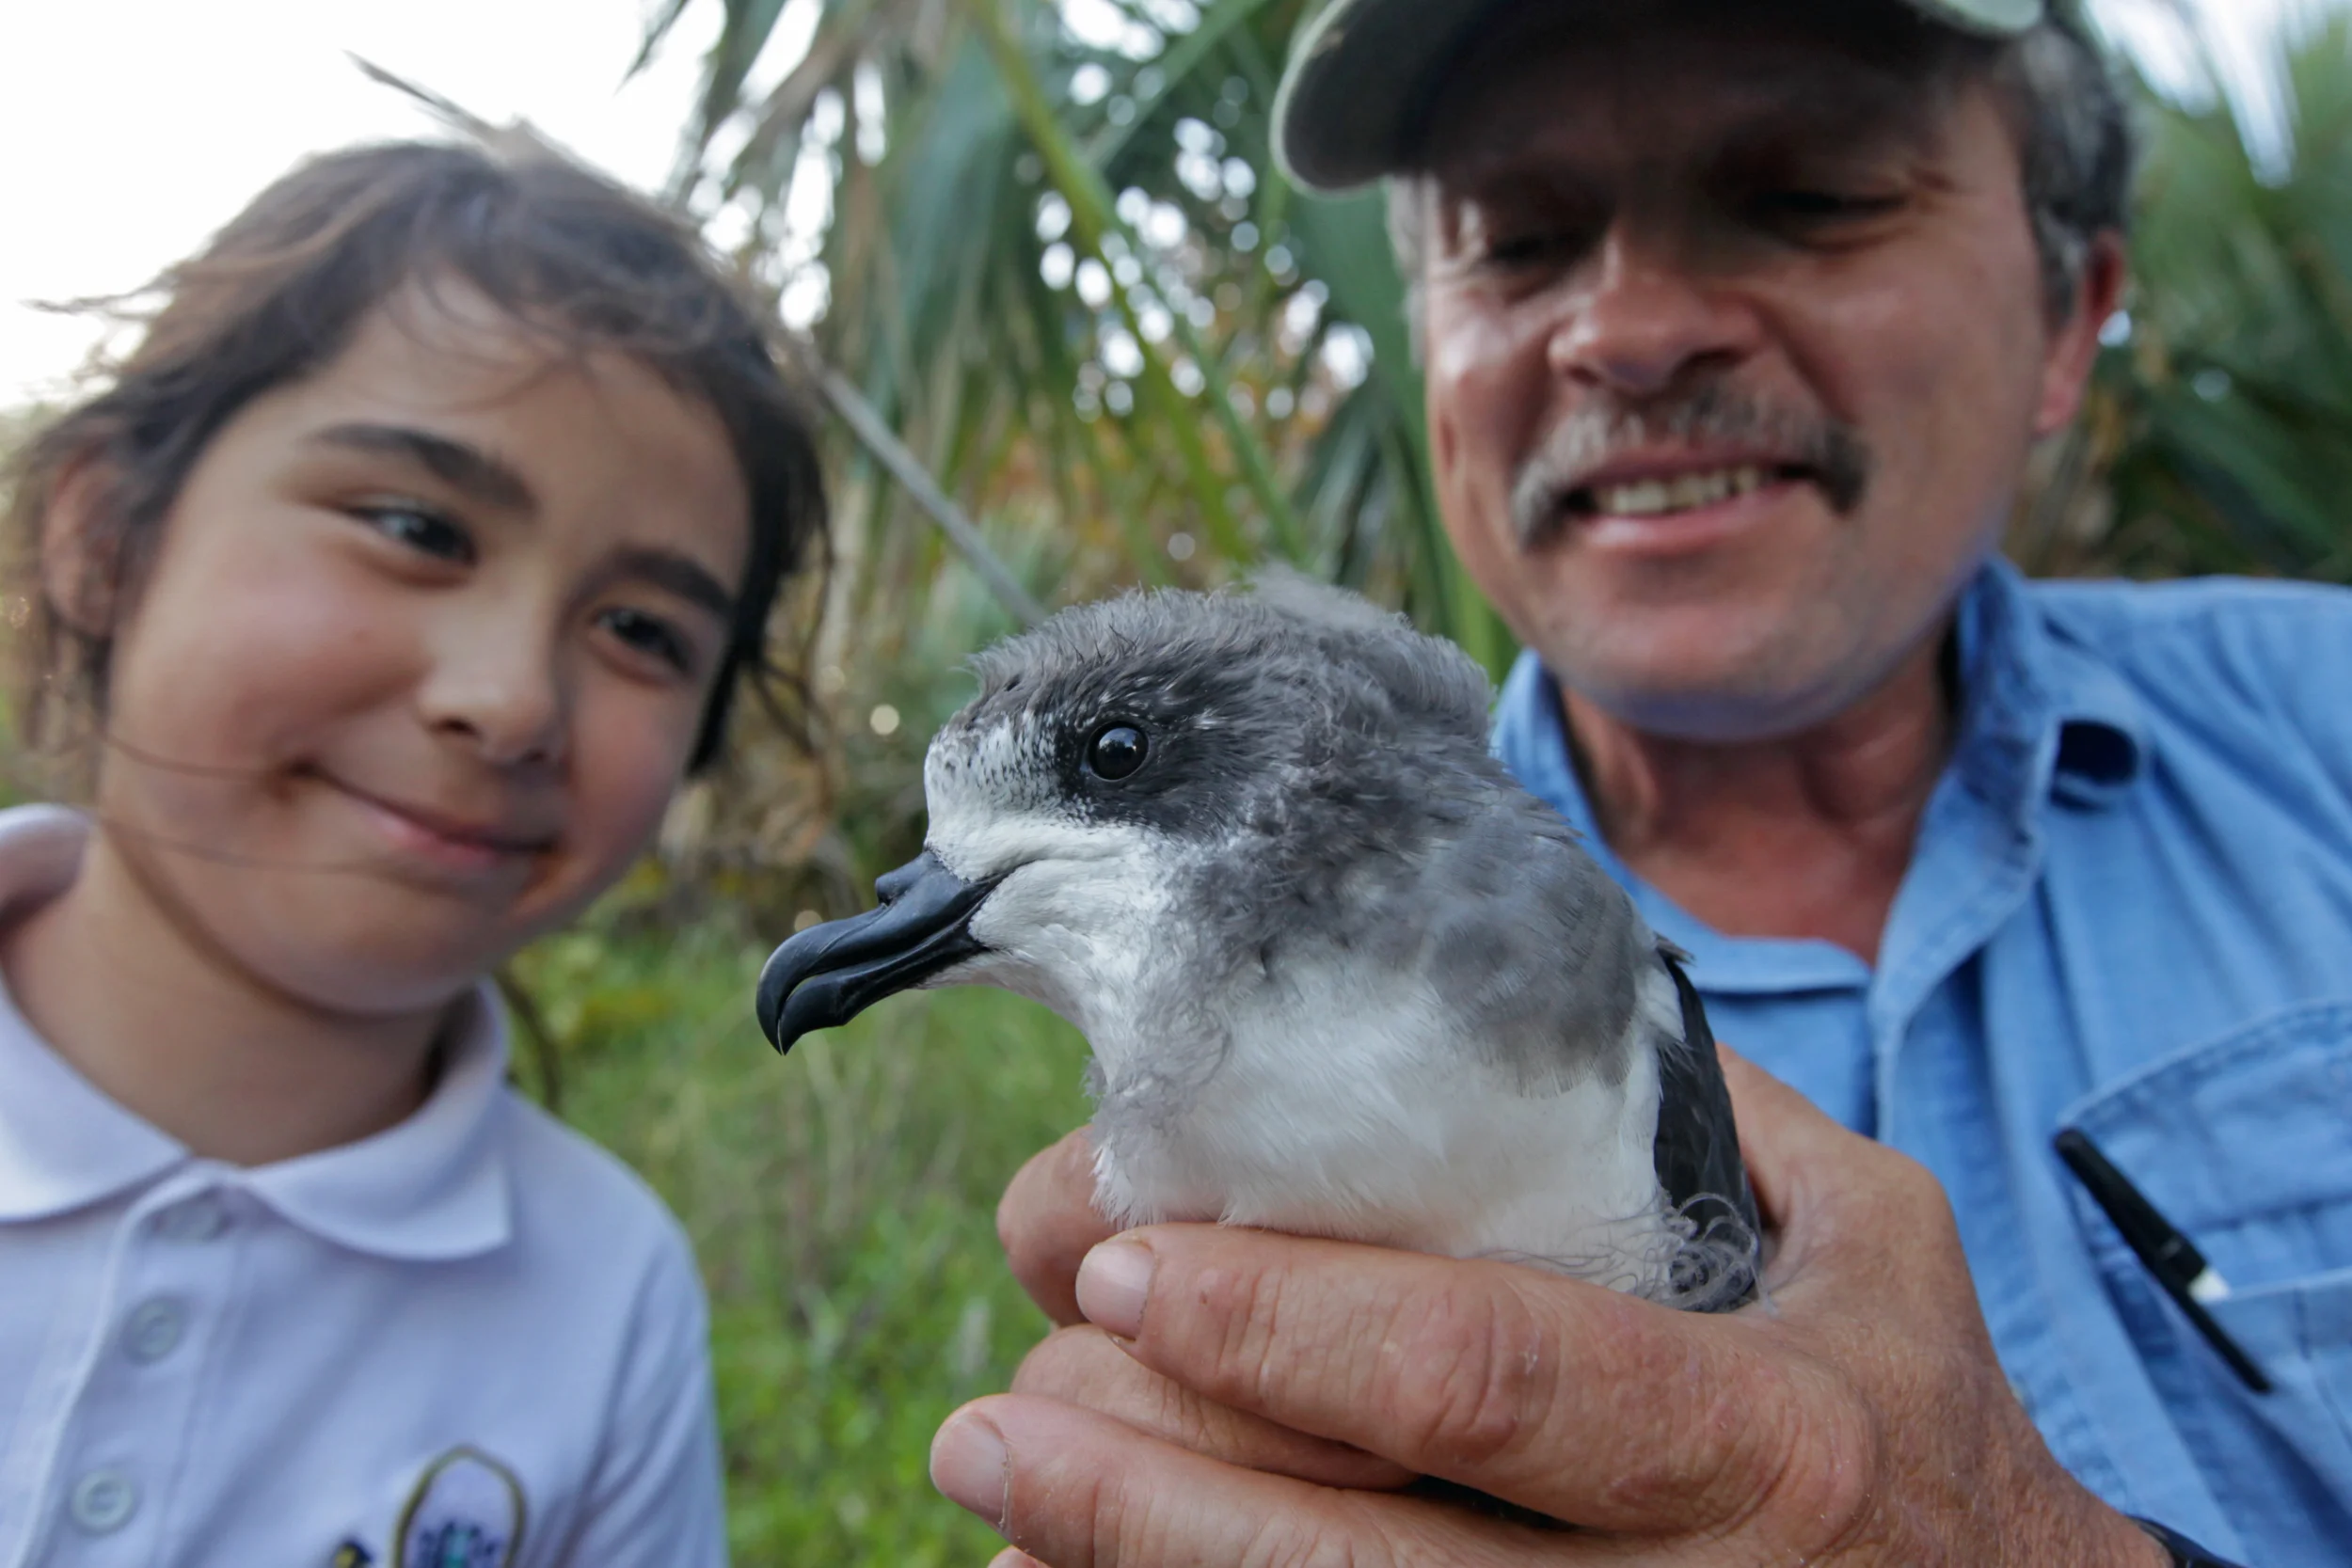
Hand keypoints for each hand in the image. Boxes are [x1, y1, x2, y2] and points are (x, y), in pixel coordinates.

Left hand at [938, 1050, 2167, 1565]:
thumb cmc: (1911, 1405)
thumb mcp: (1865, 1235)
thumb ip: (1685, 1113)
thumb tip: (1481, 986)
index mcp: (1757, 1427)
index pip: (1487, 1373)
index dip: (1290, 1330)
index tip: (1127, 1262)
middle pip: (1368, 1554)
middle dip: (1152, 1489)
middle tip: (994, 1408)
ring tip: (998, 1482)